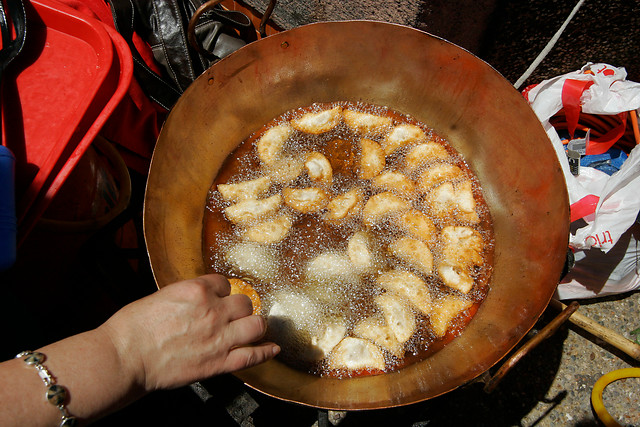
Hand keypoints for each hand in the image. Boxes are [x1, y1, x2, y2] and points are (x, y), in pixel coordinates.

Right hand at [99, 274, 278, 390]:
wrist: (124, 357)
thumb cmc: (133, 327)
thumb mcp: (162, 296)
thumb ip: (187, 297)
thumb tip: (197, 300)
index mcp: (197, 290)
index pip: (224, 283)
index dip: (222, 291)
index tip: (220, 298)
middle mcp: (213, 310)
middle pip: (244, 302)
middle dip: (240, 308)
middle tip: (233, 315)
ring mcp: (219, 337)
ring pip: (256, 325)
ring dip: (255, 326)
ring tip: (253, 328)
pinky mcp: (218, 362)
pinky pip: (252, 355)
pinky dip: (266, 352)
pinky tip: (272, 349)